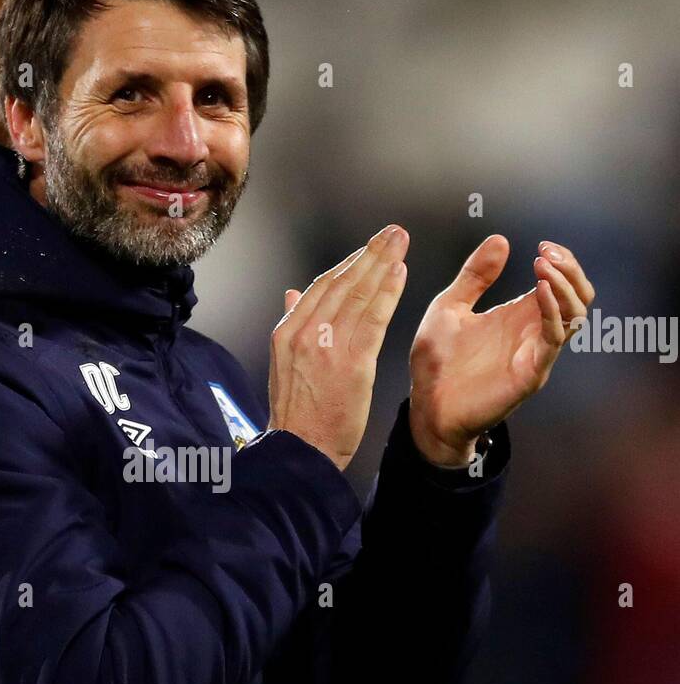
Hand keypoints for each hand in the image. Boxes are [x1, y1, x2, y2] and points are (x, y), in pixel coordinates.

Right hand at [268, 224, 408, 470]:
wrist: (300, 450)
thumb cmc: (297, 414)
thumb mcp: (283, 364)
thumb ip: (292, 323)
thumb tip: (293, 293)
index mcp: (287, 332)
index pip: (321, 286)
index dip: (348, 263)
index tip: (367, 249)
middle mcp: (306, 333)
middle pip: (342, 282)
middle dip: (370, 254)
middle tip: (392, 233)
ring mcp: (328, 346)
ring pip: (359, 295)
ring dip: (383, 264)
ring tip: (400, 244)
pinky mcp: (353, 363)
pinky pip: (374, 319)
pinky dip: (388, 293)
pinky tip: (400, 274)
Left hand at [409, 235, 594, 465]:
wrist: (426, 407)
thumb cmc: (437, 363)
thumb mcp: (450, 307)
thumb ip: (474, 276)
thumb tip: (501, 239)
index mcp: (518, 315)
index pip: (560, 283)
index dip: (561, 261)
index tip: (543, 244)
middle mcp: (533, 332)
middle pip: (578, 296)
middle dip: (570, 270)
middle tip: (548, 253)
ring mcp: (534, 353)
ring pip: (575, 315)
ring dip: (565, 286)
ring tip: (544, 267)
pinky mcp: (529, 373)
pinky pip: (554, 339)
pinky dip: (554, 312)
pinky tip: (541, 292)